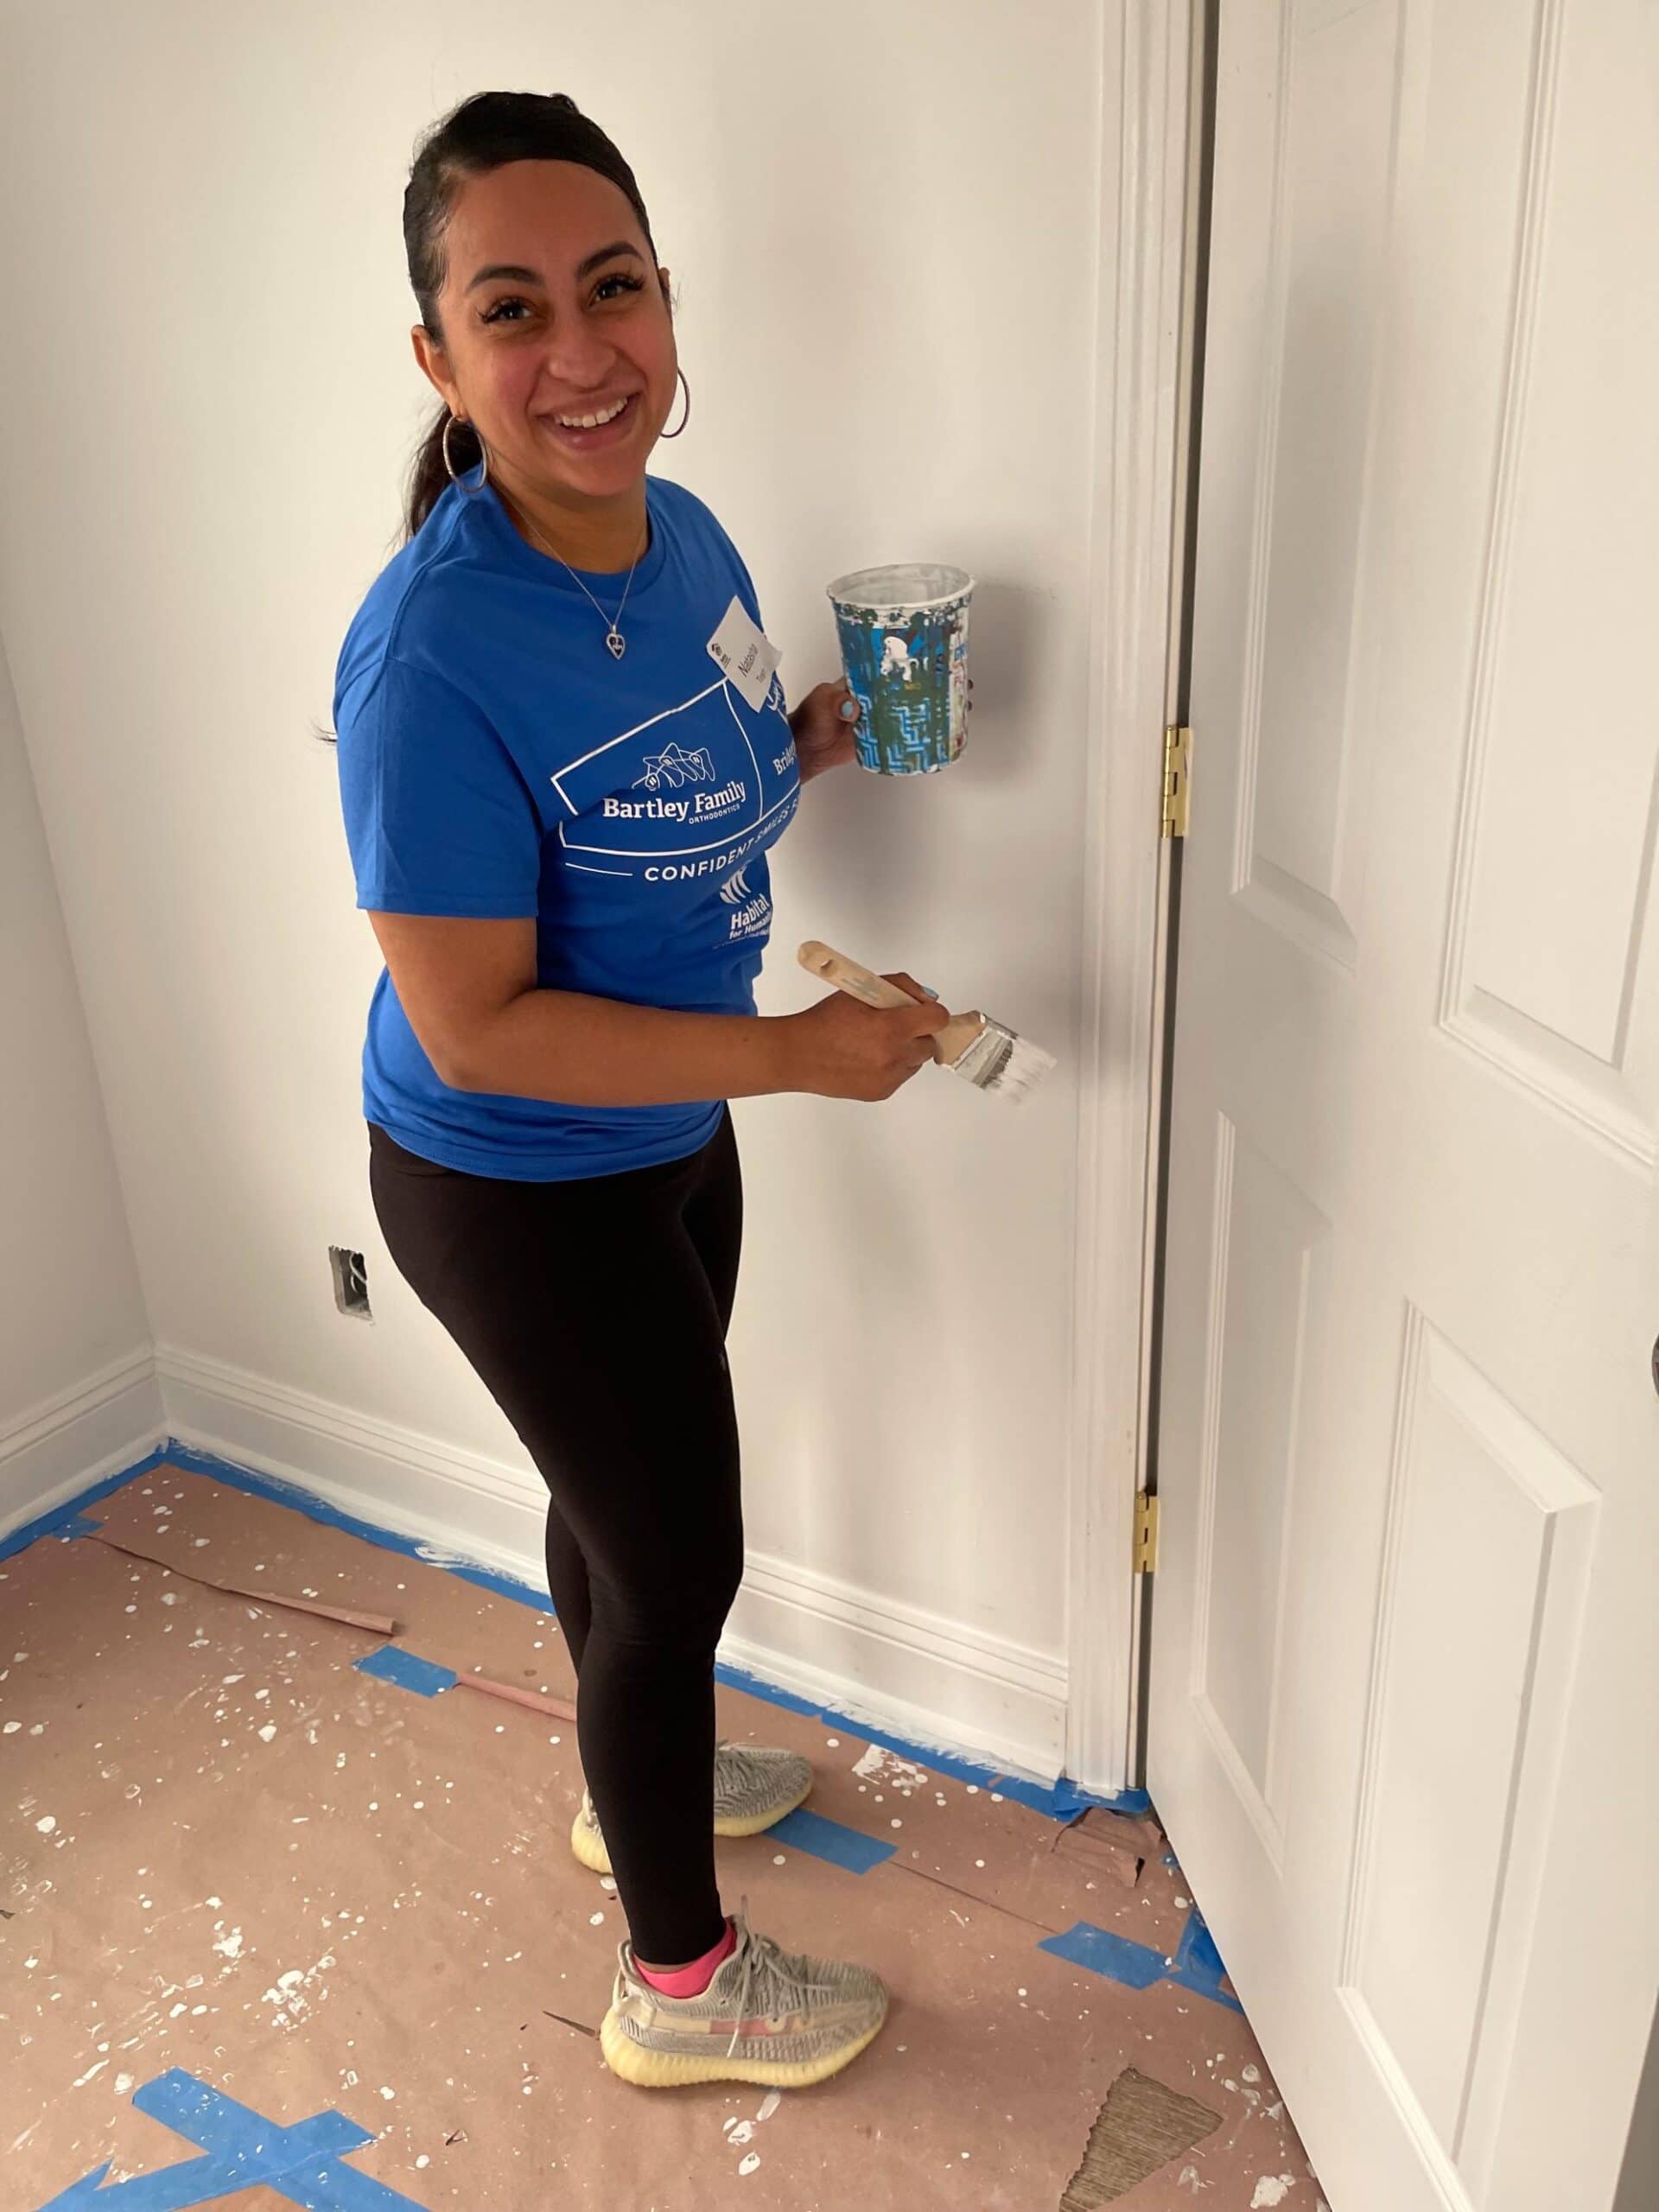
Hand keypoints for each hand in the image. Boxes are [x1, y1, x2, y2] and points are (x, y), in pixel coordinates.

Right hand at [779, 973, 950, 1100]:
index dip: (931, 1012)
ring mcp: (889, 1077)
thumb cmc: (824, 1021)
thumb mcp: (861, 991)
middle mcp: (895, 1056)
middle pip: (930, 1043)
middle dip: (917, 1032)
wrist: (798, 1054)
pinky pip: (900, 1076)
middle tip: (895, 1025)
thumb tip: (924, 998)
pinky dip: (892, 1066)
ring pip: (916, 1061)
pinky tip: (868, 1058)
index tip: (922, 1011)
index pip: (937, 1019)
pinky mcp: (881, 1092)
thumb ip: (898, 988)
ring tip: (876, 1042)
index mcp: (891, 1027)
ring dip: (906, 1050)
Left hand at [790, 675, 978, 781]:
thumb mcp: (822, 703)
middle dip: (937, 684)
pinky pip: (906, 734)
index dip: (918, 661)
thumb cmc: (809, 720)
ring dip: (936, 708)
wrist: (804, 749)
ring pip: (914, 709)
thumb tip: (854, 707)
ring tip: (960, 708)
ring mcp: (881, 718)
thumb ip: (836, 702)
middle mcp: (877, 697)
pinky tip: (940, 734)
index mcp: (865, 680)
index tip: (941, 657)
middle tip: (962, 684)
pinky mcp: (881, 739)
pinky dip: (923, 733)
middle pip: (912, 687)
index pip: (896, 666)